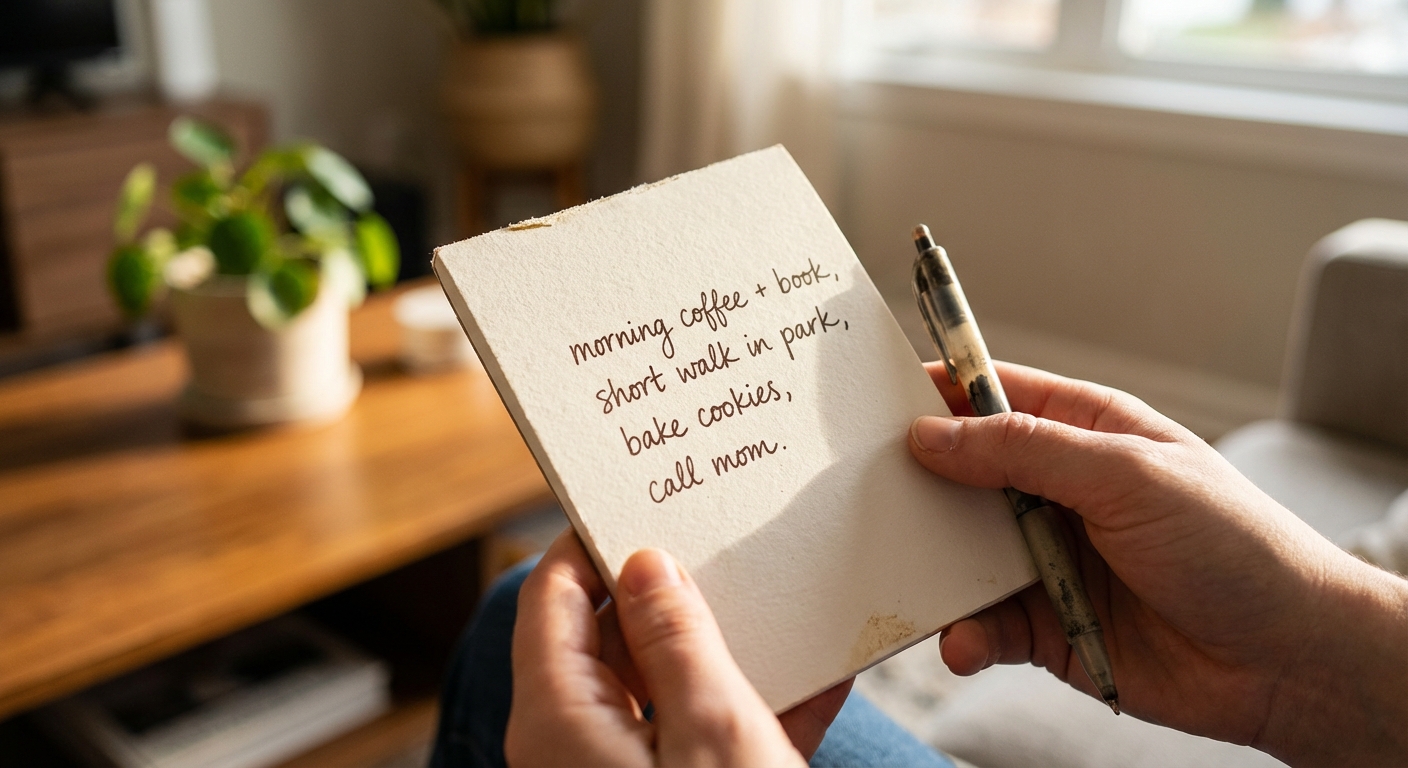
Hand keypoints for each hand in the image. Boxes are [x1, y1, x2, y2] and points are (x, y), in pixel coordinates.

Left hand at [505, 530, 851, 766]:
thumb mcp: (712, 728)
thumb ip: (676, 638)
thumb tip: (646, 564)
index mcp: (559, 718)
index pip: (551, 595)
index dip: (593, 539)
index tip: (644, 495)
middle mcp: (576, 744)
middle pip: (609, 635)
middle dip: (671, 587)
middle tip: (723, 537)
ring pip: (663, 684)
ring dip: (723, 646)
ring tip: (779, 595)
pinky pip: (702, 734)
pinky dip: (754, 705)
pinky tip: (818, 674)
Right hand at [910, 361, 1407, 766]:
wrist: (1285, 660)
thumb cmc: (1231, 545)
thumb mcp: (1126, 476)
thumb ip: (1024, 451)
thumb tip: (929, 435)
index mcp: (1083, 432)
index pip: (991, 396)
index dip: (932, 392)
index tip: (867, 399)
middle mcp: (1056, 492)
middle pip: (960, 475)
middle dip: (912, 485)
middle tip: (854, 491)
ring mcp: (1046, 560)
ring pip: (959, 553)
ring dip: (931, 568)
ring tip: (903, 575)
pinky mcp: (1043, 627)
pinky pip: (982, 624)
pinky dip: (964, 634)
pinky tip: (963, 641)